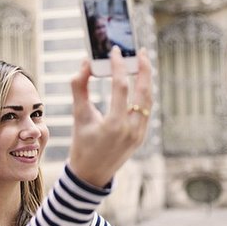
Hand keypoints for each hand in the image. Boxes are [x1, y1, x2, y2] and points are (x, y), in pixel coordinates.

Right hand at [68, 47, 152, 187]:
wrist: (91, 174)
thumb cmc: (81, 144)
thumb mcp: (78, 116)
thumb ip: (79, 88)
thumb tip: (86, 63)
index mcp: (114, 125)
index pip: (121, 87)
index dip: (118, 66)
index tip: (115, 51)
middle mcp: (131, 129)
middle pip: (144, 92)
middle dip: (143, 69)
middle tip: (140, 51)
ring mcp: (139, 134)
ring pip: (148, 100)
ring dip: (146, 80)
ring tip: (142, 63)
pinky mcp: (141, 136)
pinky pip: (146, 110)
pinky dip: (144, 94)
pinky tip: (140, 82)